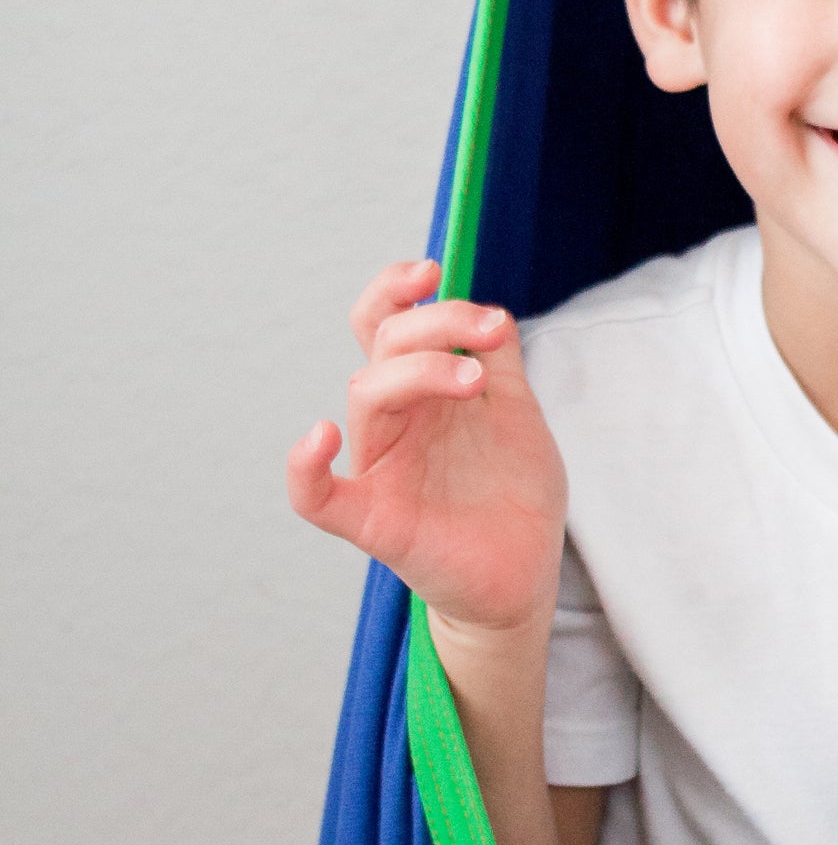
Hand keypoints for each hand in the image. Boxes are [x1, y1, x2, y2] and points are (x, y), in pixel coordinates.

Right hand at [287, 258, 566, 634]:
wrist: (525, 575)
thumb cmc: (512, 493)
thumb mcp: (518, 413)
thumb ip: (499, 361)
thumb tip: (490, 311)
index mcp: (422, 391)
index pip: (386, 324)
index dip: (394, 288)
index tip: (432, 270)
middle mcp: (395, 422)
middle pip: (382, 348)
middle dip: (431, 323)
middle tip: (485, 335)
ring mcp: (380, 468)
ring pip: (366, 396)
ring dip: (417, 371)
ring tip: (473, 380)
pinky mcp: (374, 521)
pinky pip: (316, 498)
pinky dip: (305, 469)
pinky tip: (320, 437)